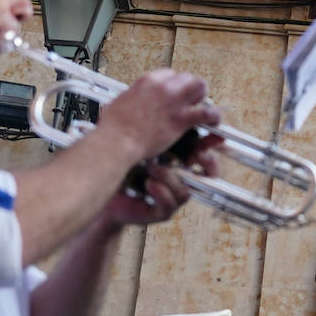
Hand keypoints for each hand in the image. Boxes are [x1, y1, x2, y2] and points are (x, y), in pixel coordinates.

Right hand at [97, 69, 219, 162]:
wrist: (117, 141)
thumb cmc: (114, 126)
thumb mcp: (120, 101)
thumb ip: (133, 97)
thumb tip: (134, 99)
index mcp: (147, 81)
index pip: (170, 74)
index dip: (174, 84)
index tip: (173, 93)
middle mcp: (163, 87)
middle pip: (187, 77)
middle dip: (190, 88)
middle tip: (189, 100)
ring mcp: (174, 102)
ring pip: (200, 87)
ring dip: (202, 96)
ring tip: (201, 105)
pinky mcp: (181, 119)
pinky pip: (206, 113)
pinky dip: (212, 116)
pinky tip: (213, 121)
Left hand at [103, 130, 223, 224]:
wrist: (101, 185)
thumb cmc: (121, 164)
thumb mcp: (142, 141)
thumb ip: (160, 126)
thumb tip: (173, 104)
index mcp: (177, 160)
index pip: (203, 152)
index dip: (211, 145)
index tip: (214, 136)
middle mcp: (178, 179)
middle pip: (207, 175)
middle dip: (207, 165)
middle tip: (198, 156)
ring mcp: (171, 196)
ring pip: (185, 191)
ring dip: (170, 177)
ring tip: (152, 168)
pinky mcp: (159, 212)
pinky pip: (169, 205)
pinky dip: (160, 192)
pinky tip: (148, 183)